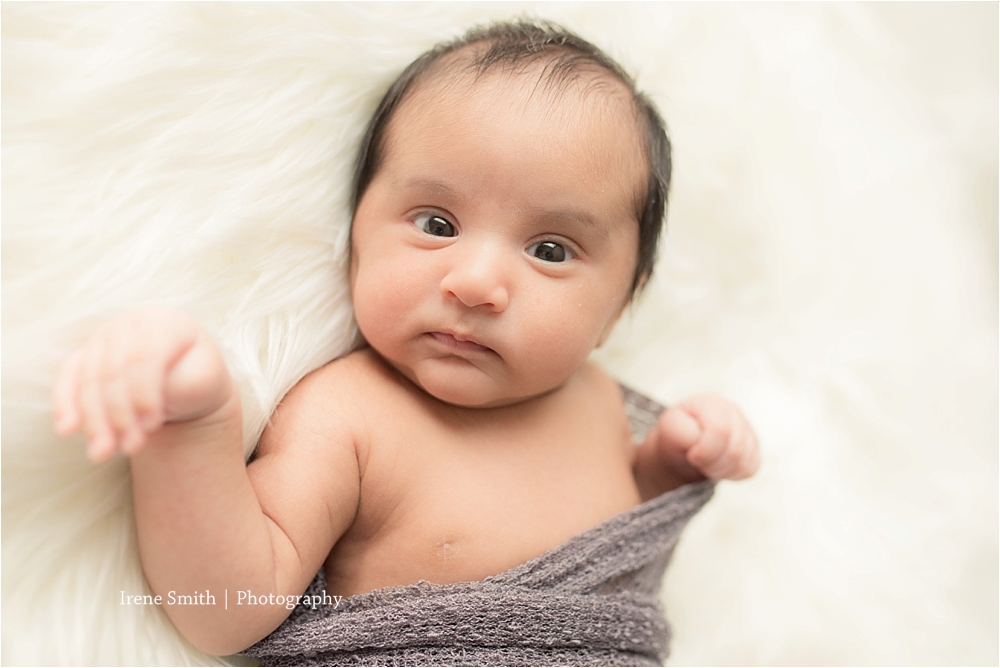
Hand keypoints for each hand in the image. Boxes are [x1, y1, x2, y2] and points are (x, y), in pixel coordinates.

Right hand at [52, 308, 232, 462]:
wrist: (186, 380)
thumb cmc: (196, 379)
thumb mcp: (199, 380)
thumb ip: (173, 383)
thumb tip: (138, 403)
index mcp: (166, 323)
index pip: (145, 357)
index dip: (144, 394)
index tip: (152, 426)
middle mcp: (130, 326)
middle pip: (113, 371)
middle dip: (119, 415)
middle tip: (130, 447)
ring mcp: (104, 338)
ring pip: (89, 379)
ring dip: (94, 420)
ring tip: (102, 452)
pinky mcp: (86, 355)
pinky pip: (68, 378)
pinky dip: (65, 404)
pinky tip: (67, 429)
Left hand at [654, 393, 759, 481]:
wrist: (682, 446)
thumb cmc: (676, 435)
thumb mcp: (669, 429)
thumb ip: (682, 432)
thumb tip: (700, 441)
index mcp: (712, 403)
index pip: (720, 431)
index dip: (704, 451)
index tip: (691, 454)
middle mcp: (734, 412)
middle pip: (734, 451)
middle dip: (712, 464)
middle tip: (697, 461)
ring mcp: (747, 429)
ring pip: (743, 462)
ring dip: (719, 471)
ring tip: (705, 464)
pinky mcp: (754, 448)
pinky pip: (750, 469)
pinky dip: (731, 474)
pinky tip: (718, 466)